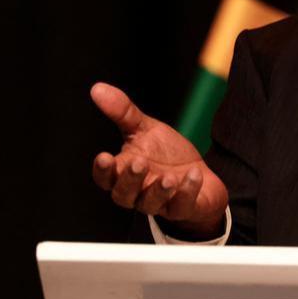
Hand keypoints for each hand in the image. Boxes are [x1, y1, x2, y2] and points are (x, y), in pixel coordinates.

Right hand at [90, 82, 228, 237]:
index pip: (105, 177)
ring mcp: (159, 203)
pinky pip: (182, 206)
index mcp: (124, 172)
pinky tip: (194, 174)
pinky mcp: (182, 209)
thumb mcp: (145, 129)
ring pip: (150, 204)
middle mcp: (137, 192)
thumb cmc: (166, 154)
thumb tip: (98, 89)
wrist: (199, 174)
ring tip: (169, 177)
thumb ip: (122, 112)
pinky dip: (188, 191)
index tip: (104, 157)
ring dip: (158, 191)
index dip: (103, 170)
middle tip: (139, 162)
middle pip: (123, 194)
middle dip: (130, 180)